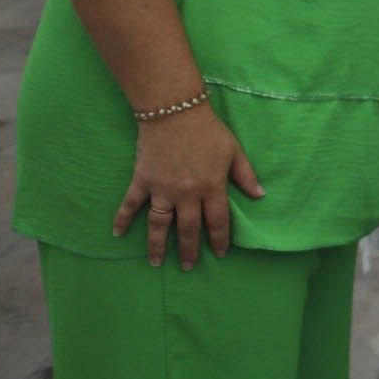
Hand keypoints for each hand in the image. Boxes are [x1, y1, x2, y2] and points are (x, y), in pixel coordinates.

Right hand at [114, 103, 264, 269]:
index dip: (219, 240)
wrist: (175, 111)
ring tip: (156, 263)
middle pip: (187, 229)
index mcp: (212, 187)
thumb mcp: (234, 151)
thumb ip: (246, 176)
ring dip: (157, 246)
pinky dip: (122, 219)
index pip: (217, 221)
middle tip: (188, 267)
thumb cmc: (209, 131)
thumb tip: (260, 195)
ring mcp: (162, 188)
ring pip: (159, 225)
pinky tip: (117, 234)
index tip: (219, 254)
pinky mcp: (142, 180)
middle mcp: (186, 193)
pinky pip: (131, 204)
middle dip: (188, 251)